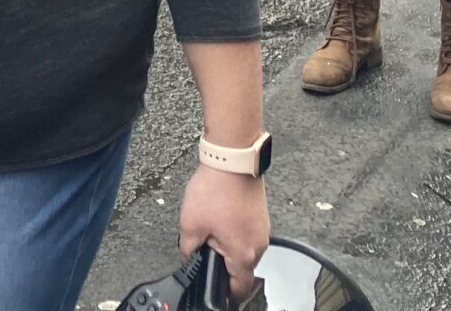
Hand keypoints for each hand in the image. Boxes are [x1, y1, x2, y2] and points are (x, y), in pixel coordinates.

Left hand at [178, 165, 269, 295]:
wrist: (231, 159)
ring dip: (229, 244)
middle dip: (223, 261)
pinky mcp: (260, 215)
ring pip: (245, 248)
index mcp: (243, 253)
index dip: (225, 290)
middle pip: (242, 267)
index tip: (216, 286)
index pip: (240, 288)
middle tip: (207, 245)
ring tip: (213, 224)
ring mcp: (262, 228)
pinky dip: (235, 229)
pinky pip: (247, 231)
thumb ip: (188, 248)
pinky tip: (221, 213)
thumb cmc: (217, 188)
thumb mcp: (190, 223)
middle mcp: (258, 244)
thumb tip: (188, 256)